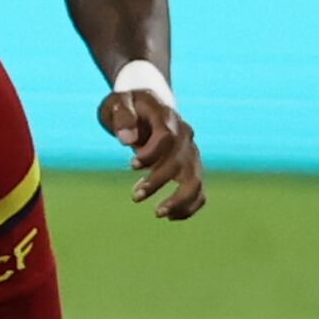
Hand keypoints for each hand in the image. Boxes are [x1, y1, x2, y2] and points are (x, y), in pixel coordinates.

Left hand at [98, 84, 207, 218]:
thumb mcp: (118, 102)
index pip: (166, 137)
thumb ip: (122, 116)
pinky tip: (169, 216)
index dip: (150, 154)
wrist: (147, 107)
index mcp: (167, 117)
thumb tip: (127, 140)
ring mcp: (190, 153)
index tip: (132, 166)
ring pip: (195, 180)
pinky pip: (199, 191)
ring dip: (179, 200)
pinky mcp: (191, 168)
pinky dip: (189, 207)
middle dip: (158, 181)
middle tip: (134, 196)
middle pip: (180, 162)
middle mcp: (184, 135)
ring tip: (157, 214)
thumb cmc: (130, 106)